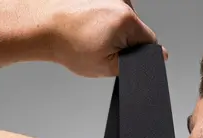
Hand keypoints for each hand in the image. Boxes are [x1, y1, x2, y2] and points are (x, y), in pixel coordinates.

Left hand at [41, 0, 164, 76]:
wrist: (42, 26)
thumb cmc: (69, 44)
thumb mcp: (108, 66)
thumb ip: (137, 63)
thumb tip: (160, 57)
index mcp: (127, 19)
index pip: (150, 42)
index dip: (139, 55)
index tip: (122, 58)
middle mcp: (121, 2)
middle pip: (137, 29)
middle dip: (124, 42)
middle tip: (101, 49)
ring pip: (123, 19)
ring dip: (113, 30)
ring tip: (91, 38)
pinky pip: (110, 9)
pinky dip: (102, 19)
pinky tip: (88, 26)